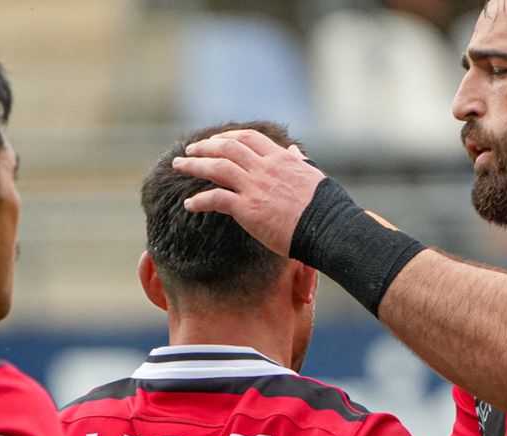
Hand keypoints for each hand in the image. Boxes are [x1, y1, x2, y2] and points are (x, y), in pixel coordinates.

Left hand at [170, 129, 326, 255]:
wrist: (328, 229)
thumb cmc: (325, 207)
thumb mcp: (314, 176)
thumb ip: (299, 162)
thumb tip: (294, 151)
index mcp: (281, 159)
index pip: (249, 138)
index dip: (228, 136)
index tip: (216, 140)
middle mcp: (265, 168)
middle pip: (227, 147)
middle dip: (205, 146)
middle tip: (189, 150)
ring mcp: (255, 187)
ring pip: (217, 167)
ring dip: (194, 165)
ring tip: (179, 166)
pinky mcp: (248, 209)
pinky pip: (216, 199)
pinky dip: (200, 200)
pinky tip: (190, 205)